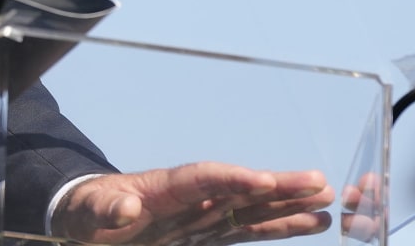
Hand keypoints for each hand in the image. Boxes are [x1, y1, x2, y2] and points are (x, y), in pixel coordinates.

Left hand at [52, 162, 333, 243]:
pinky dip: (278, 226)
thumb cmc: (88, 212)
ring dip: (287, 207)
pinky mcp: (209, 234)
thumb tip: (124, 208)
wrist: (90, 221)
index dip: (229, 179)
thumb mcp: (87, 211)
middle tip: (318, 180)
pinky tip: (309, 222)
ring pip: (253, 210)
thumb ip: (104, 209)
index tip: (260, 179)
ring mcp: (203, 217)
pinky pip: (248, 230)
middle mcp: (191, 199)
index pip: (200, 179)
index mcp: (161, 188)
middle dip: (276, 186)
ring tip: (327, 201)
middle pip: (239, 189)